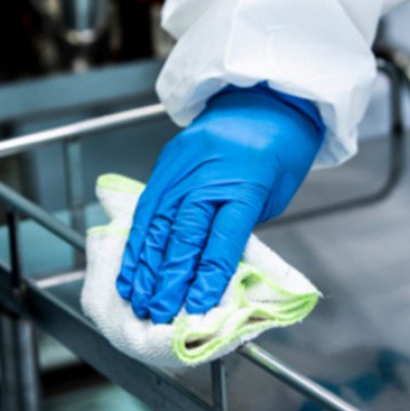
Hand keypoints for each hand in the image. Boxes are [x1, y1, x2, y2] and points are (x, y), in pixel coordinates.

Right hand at [118, 84, 323, 322]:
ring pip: (158, 221)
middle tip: (158, 313)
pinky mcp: (168, 162)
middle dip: (169, 277)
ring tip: (138, 298)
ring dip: (145, 265)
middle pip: (185, 231)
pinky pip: (147, 206)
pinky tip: (130, 265)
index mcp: (248, 183)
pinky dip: (136, 240)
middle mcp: (210, 173)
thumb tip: (212, 271)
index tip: (196, 307)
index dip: (208, 275)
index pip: (223, 237)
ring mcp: (184, 165)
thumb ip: (240, 230)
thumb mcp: (272, 196)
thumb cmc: (279, 151)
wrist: (265, 97)